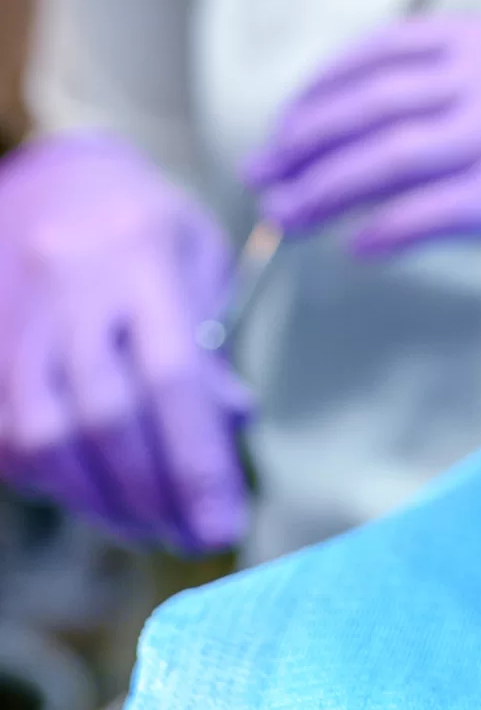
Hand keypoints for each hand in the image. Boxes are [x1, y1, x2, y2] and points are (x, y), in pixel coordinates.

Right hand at [0, 133, 251, 552]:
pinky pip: (5, 434)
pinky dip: (48, 478)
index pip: (172, 376)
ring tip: (148, 525)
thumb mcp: (197, 255)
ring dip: (97, 499)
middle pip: (105, 417)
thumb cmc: (139, 221)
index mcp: (139, 257)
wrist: (45, 174)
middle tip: (195, 535)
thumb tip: (231, 422)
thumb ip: (210, 341)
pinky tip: (89, 493)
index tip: (225, 522)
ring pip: (43, 435)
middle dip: (152, 494)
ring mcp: (13, 321)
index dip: (196, 460)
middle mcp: (68, 290)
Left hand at [242, 15, 480, 291]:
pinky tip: (361, 250)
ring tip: (288, 219)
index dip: (326, 85)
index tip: (290, 124)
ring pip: (388, 154)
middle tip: (263, 176)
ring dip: (323, 188)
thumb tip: (418, 126)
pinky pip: (432, 211)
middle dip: (303, 138)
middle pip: (375, 97)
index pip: (396, 46)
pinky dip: (382, 230)